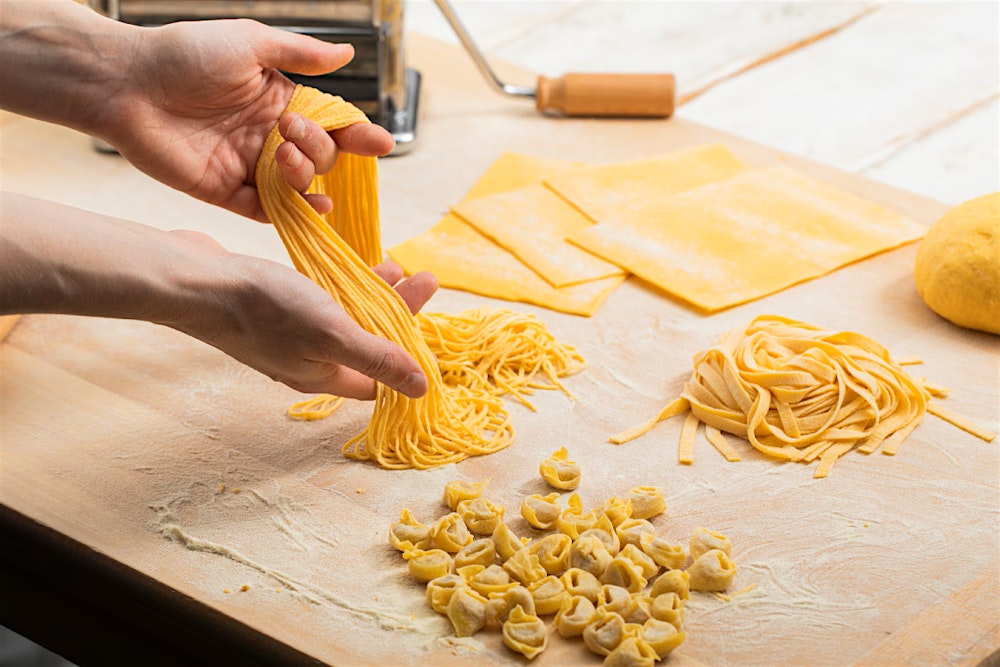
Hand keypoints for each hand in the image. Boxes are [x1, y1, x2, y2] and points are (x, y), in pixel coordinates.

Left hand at [104, 18, 393, 220]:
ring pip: (299, 186)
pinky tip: (313, 205)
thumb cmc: (185, 54)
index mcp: (279, 101)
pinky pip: (268, 210)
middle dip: (320, 148)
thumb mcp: (249, 42)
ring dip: (306, 176)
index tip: (380, 143)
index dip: (358, 135)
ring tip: (284, 156)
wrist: (128, 83)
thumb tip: (348, 52)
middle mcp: (268, 136)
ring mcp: (248, 166)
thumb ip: (300, 54)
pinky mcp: (226, 192)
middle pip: (321, 157)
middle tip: (290, 128)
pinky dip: (294, 212)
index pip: (331, 124)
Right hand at [169, 231, 437, 398]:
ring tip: (397, 266)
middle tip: (425, 279)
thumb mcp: (332, 332)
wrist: (193, 280)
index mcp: (323, 376)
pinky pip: (321, 301)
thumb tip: (421, 389)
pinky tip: (352, 263)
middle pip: (367, 344)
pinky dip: (343, 285)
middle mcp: (307, 361)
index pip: (380, 380)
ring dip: (374, 295)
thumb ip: (378, 358)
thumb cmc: (263, 307)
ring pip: (345, 319)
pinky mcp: (273, 308)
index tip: (433, 326)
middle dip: (399, 314)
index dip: (409, 358)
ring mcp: (288, 335)